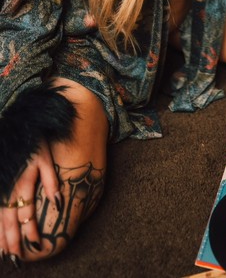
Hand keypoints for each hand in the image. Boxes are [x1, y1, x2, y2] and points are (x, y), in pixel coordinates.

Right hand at [0, 140, 61, 262]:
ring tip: (3, 252)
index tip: (36, 244)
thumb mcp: (45, 159)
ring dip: (0, 236)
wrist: (17, 130)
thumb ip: (50, 181)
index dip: (31, 230)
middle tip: (16, 257)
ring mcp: (0, 188)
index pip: (26, 213)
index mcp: (23, 183)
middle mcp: (8, 188)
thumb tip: (57, 202)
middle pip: (10, 219)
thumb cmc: (34, 143)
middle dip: (13, 240)